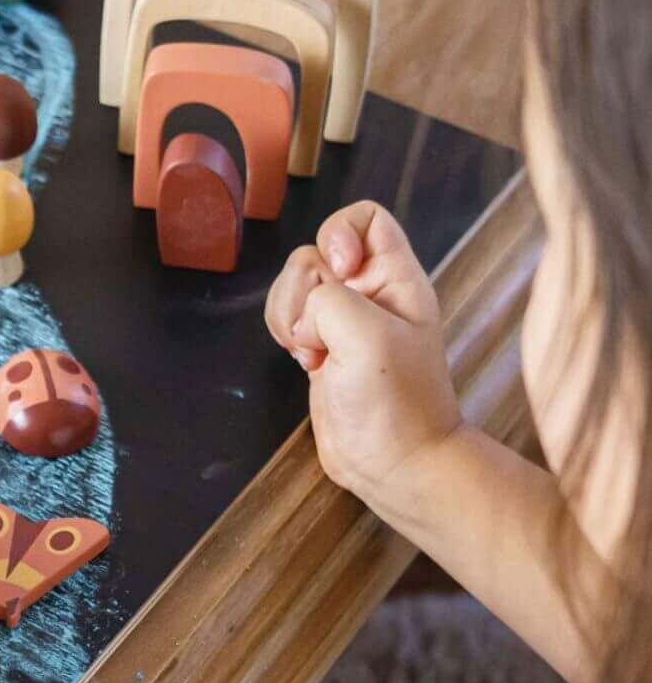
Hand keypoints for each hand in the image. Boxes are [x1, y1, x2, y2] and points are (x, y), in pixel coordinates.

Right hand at [265, 202, 462, 517]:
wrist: (393, 464)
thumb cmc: (395, 403)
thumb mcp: (368, 336)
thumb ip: (330, 299)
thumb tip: (308, 310)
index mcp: (396, 279)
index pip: (365, 219)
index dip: (338, 234)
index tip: (338, 275)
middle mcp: (369, 293)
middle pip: (313, 254)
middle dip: (302, 291)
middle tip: (323, 333)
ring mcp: (342, 322)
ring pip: (293, 288)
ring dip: (289, 317)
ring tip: (314, 353)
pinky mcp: (321, 347)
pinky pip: (288, 319)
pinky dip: (286, 336)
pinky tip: (307, 363)